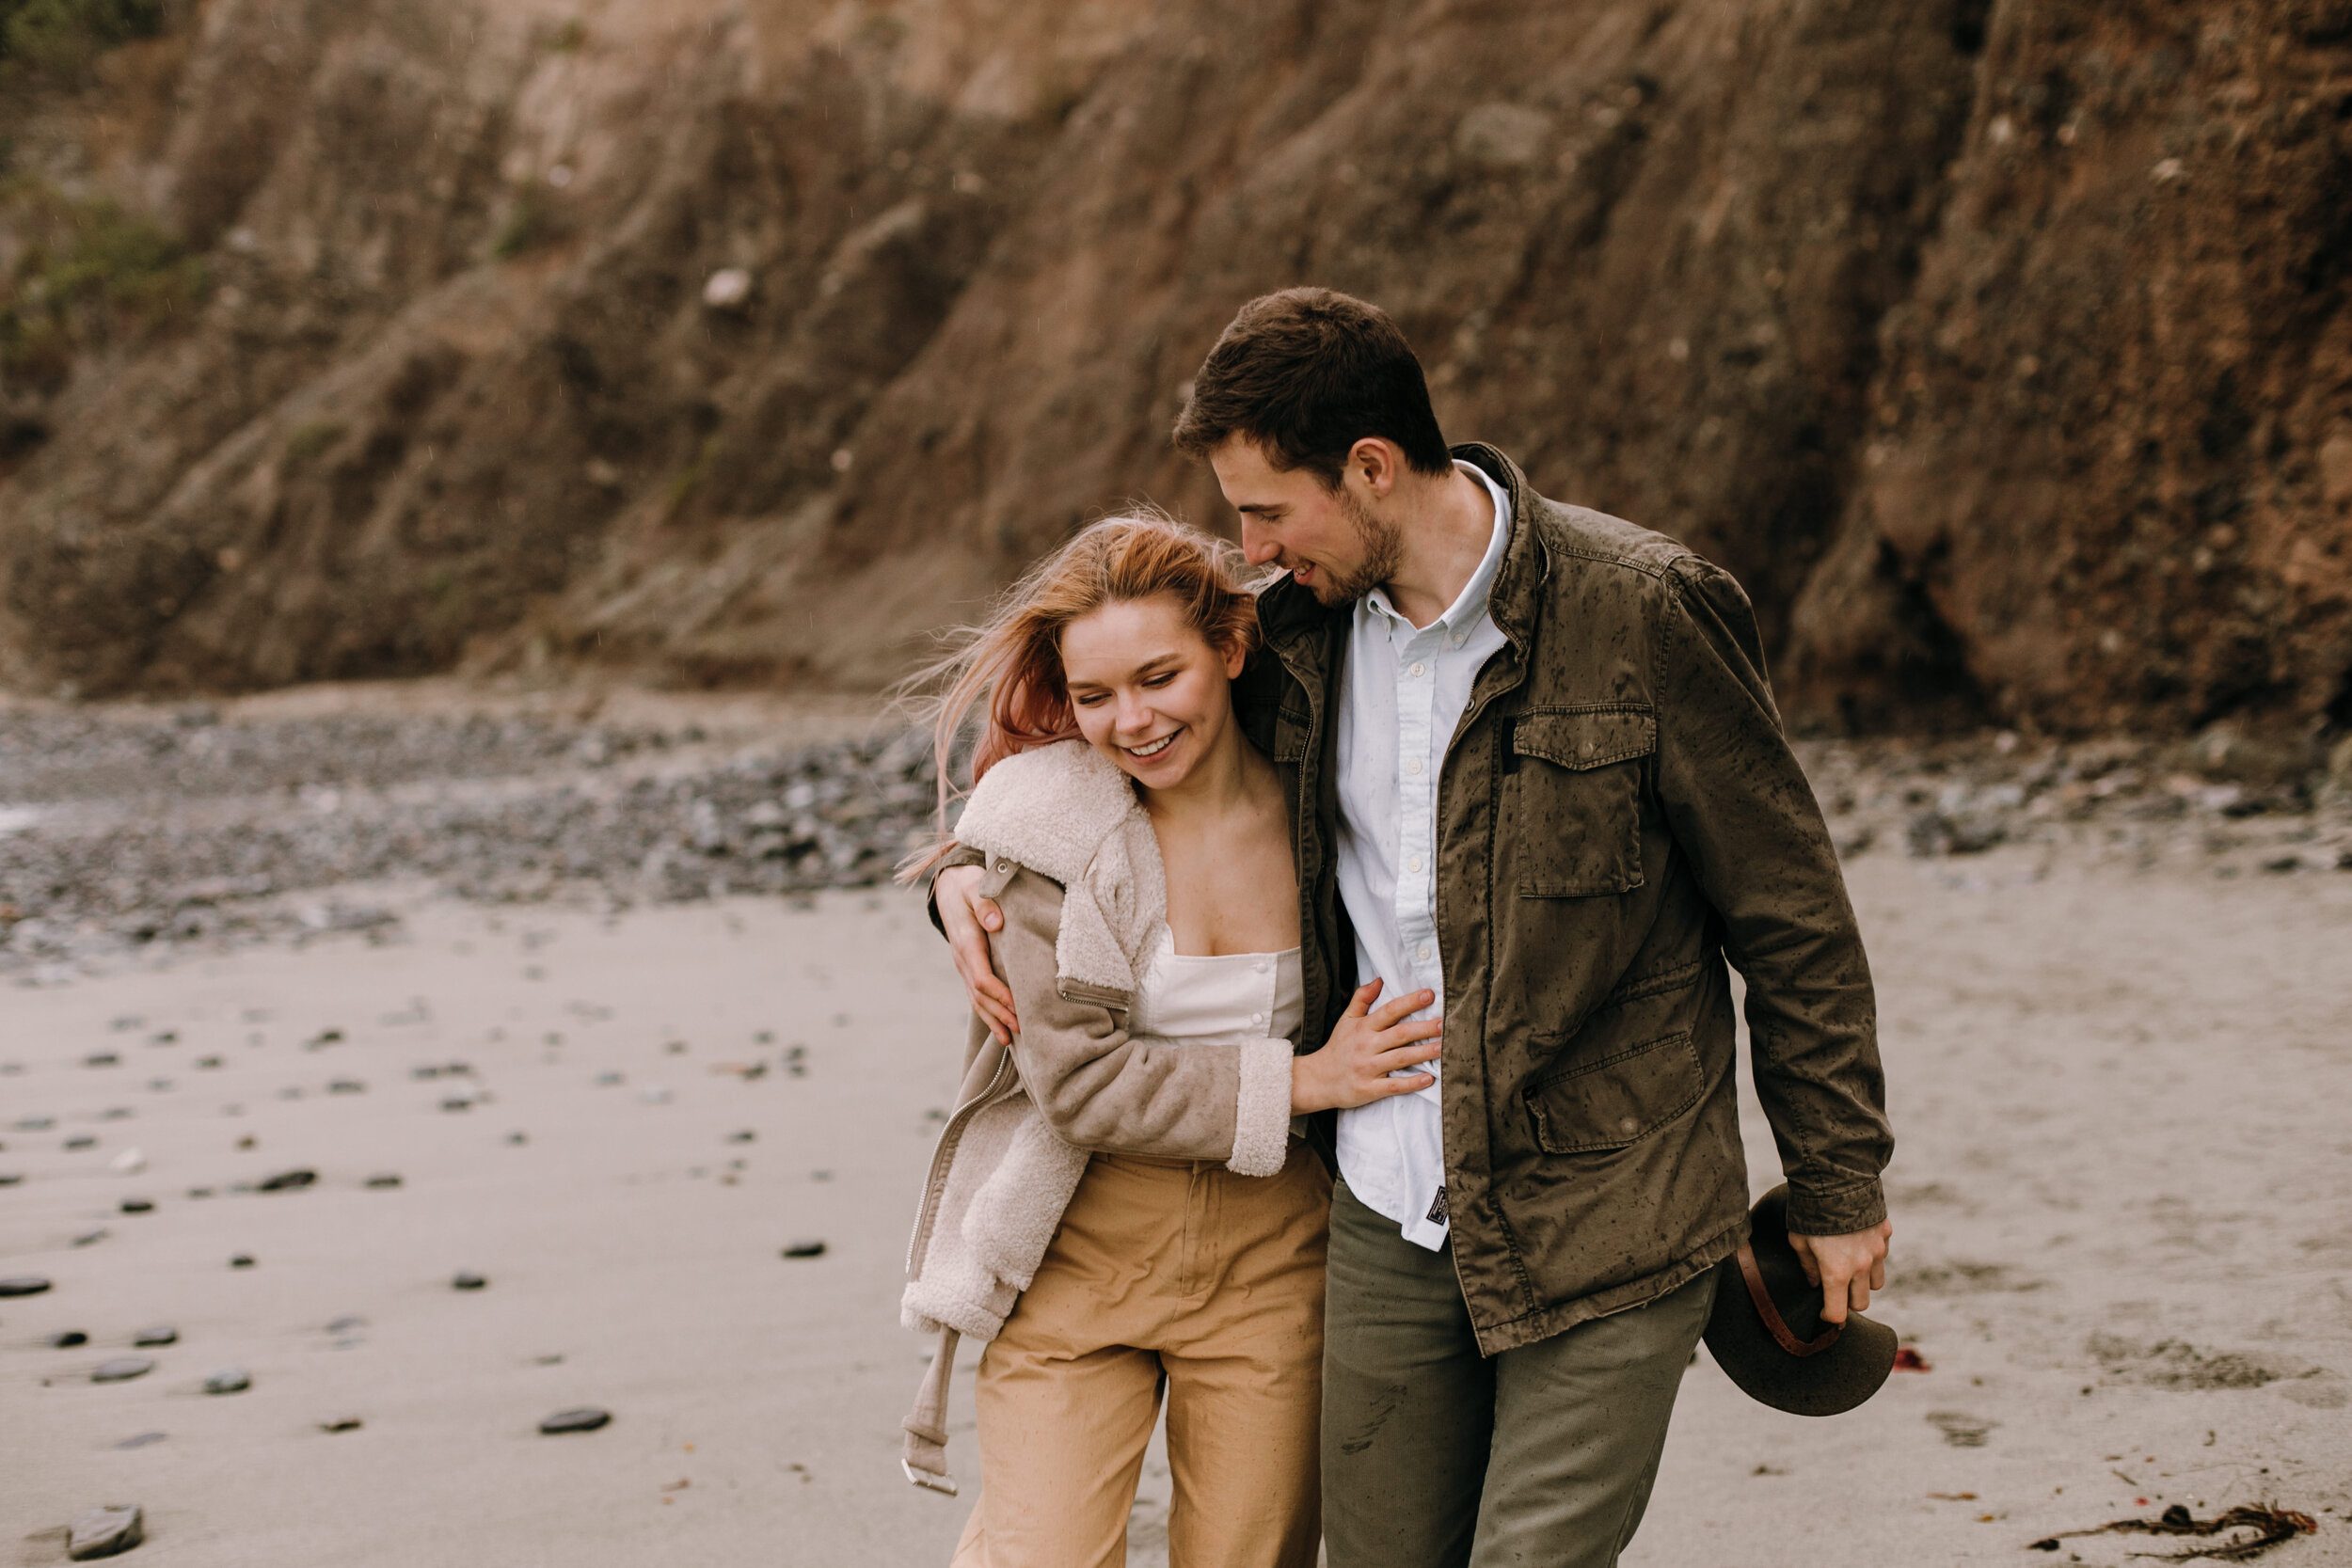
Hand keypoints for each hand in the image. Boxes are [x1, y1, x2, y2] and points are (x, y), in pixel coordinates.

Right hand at [935, 864, 1016, 1042]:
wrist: (950, 885)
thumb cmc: (968, 883)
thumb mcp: (976, 885)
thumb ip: (985, 903)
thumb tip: (995, 923)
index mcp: (966, 943)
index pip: (982, 978)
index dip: (999, 995)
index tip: (1017, 1007)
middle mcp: (961, 959)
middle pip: (979, 995)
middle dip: (999, 1014)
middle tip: (1020, 1030)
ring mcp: (962, 964)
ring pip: (976, 999)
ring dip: (993, 1019)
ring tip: (1010, 1039)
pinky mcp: (967, 965)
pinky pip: (975, 993)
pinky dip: (987, 1011)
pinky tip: (999, 1024)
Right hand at [1290, 979, 1441, 1114]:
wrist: (1318, 1079)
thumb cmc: (1338, 1048)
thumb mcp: (1346, 1020)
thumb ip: (1362, 998)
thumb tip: (1380, 979)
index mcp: (1363, 1027)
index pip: (1389, 1011)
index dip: (1409, 1002)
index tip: (1429, 995)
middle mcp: (1366, 1046)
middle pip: (1399, 1034)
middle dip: (1423, 1028)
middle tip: (1444, 1023)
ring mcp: (1368, 1068)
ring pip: (1400, 1058)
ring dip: (1423, 1053)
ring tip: (1443, 1047)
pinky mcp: (1369, 1088)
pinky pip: (1394, 1086)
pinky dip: (1412, 1083)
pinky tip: (1429, 1079)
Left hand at [1787, 1219, 1891, 1325]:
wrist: (1835, 1178)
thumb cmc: (1810, 1211)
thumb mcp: (1798, 1241)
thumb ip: (1807, 1267)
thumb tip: (1814, 1283)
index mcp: (1836, 1272)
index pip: (1838, 1313)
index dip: (1829, 1317)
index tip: (1823, 1312)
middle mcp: (1861, 1266)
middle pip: (1861, 1303)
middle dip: (1848, 1301)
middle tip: (1836, 1290)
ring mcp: (1877, 1250)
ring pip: (1876, 1282)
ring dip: (1863, 1281)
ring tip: (1849, 1267)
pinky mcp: (1886, 1234)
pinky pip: (1882, 1255)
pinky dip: (1872, 1257)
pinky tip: (1857, 1242)